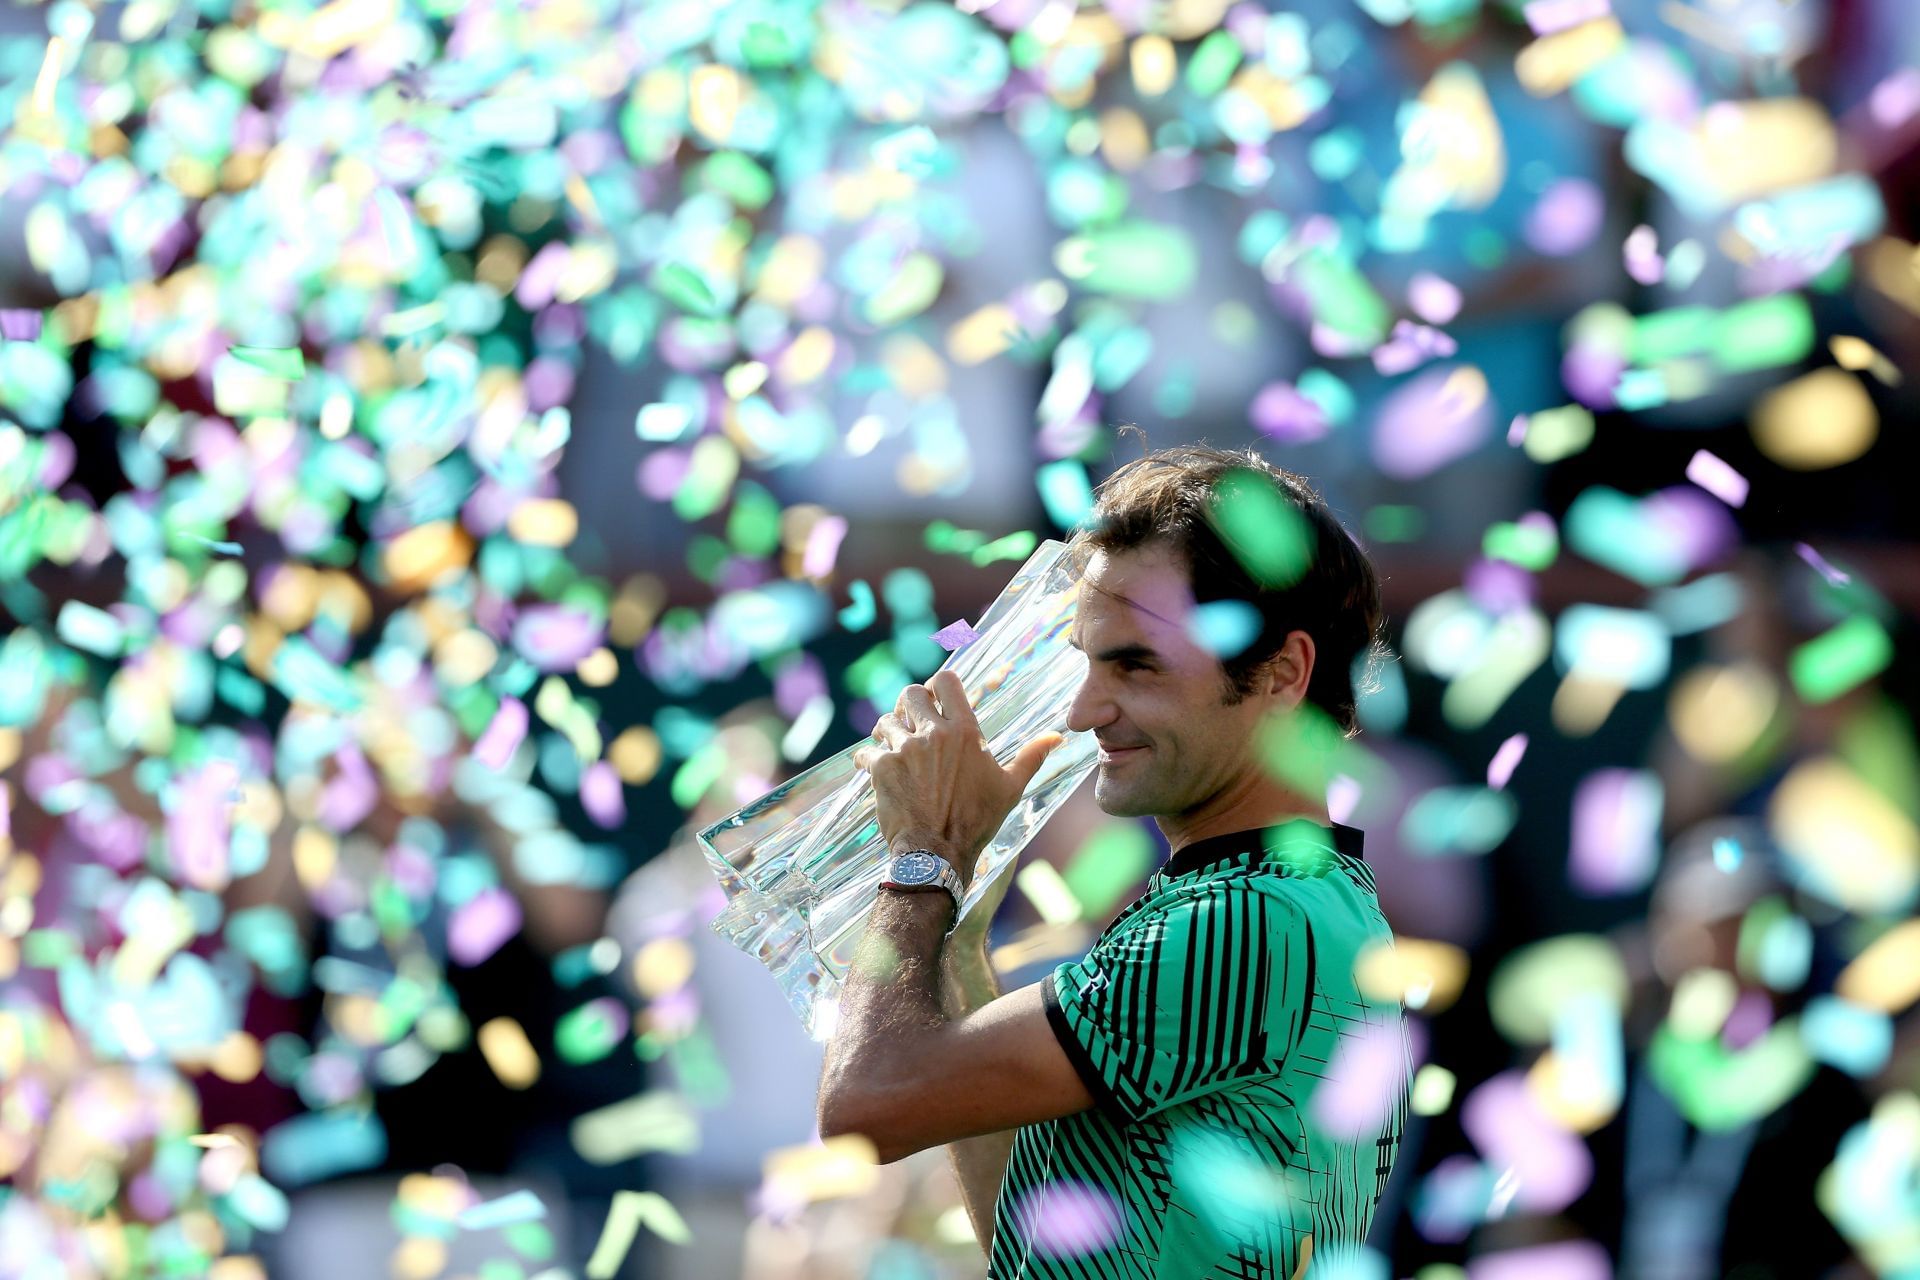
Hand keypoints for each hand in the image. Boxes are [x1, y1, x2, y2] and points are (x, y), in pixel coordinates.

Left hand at [852, 670, 1064, 890]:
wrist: (938, 853)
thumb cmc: (977, 821)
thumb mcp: (1010, 788)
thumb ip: (1031, 757)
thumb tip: (1056, 737)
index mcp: (966, 732)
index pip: (946, 682)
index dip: (938, 687)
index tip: (935, 700)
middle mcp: (934, 734)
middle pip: (910, 694)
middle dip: (908, 706)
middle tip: (910, 724)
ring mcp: (905, 749)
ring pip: (885, 720)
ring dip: (887, 732)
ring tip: (894, 748)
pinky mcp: (881, 768)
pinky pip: (866, 751)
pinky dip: (868, 760)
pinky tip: (875, 770)